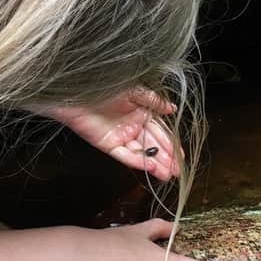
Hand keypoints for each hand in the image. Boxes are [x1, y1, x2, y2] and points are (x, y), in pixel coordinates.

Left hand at [40, 88, 180, 180]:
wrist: (78, 92)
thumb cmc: (105, 86)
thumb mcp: (134, 91)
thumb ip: (153, 101)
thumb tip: (172, 108)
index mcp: (141, 113)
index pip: (160, 131)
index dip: (172, 143)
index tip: (182, 155)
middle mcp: (132, 127)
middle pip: (153, 145)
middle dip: (167, 158)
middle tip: (179, 170)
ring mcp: (121, 137)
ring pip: (142, 153)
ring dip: (156, 164)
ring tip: (169, 174)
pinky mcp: (109, 145)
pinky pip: (125, 155)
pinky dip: (138, 161)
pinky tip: (151, 166)